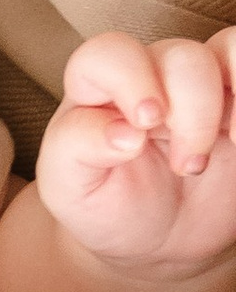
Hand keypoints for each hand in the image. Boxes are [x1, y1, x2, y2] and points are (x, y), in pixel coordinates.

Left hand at [39, 32, 235, 275]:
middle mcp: (154, 78)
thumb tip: (123, 131)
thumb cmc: (105, 204)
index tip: (145, 124)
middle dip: (193, 114)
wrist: (154, 241)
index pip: (111, 54)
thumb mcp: (70, 187)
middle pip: (184, 57)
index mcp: (101, 90)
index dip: (131, 79)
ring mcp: (202, 87)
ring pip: (230, 50)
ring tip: (232, 143)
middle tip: (187, 168)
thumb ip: (78, 146)